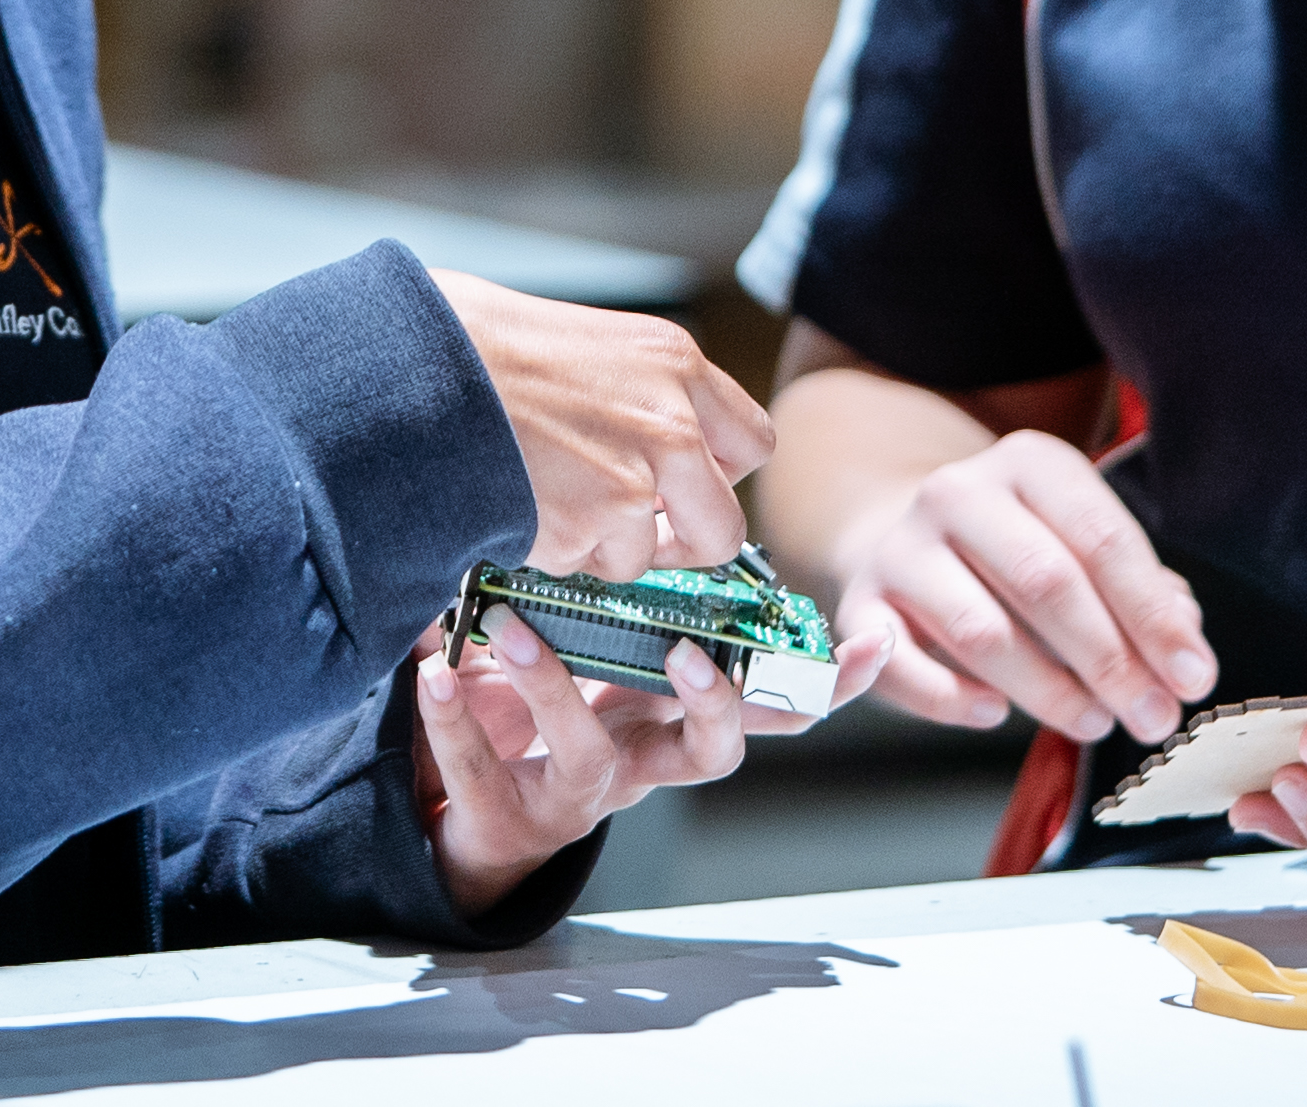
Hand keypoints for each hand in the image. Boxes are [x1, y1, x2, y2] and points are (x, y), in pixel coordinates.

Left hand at [410, 608, 880, 914]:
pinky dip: (458, 724)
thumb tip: (659, 492)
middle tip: (688, 653)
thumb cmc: (546, 707)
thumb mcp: (600, 648)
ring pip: (594, 760)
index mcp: (671, 710)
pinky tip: (436, 678)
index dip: (824, 682)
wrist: (467, 803)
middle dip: (714, 706)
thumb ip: (631, 592)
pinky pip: (484, 771)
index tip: (869, 645)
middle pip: (712, 751)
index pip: (766, 699)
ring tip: (514, 634)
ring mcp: (576, 792)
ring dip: (556, 690)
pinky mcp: (506, 815)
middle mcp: (641, 756)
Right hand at [429, 273, 771, 578]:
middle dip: (682, 545)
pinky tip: (518, 500)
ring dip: (595, 544)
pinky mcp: (582, 526)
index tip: (687, 488)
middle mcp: (671, 424)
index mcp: (676, 363)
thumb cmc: (485, 341)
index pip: (753, 444)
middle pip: (722, 529)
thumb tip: (665, 460)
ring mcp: (630, 482)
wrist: (417, 362)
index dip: (720, 477)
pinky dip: (549, 550)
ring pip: (638, 556)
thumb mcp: (594, 345)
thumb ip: (645, 397)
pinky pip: (580, 566)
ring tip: (542, 491)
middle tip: (641, 535)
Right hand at [834, 429, 1211, 743]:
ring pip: (980, 630)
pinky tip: (995, 715)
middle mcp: (957, 492)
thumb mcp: (1081, 545)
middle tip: (1154, 717)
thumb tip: (1184, 638)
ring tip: (1094, 722)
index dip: (1154, 617)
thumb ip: (1139, 590)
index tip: (1194, 677)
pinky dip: (950, 699)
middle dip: (1111, 661)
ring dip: (1047, 689)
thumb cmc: (1016, 553)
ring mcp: (901, 546)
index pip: (1103, 540)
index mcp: (1028, 463)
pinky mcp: (859, 603)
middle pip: (1046, 582)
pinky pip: (900, 663)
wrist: (902, 535)